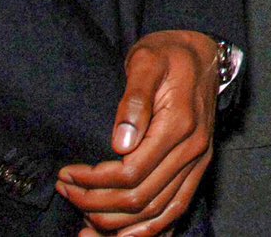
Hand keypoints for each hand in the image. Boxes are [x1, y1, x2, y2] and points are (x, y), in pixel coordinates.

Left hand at [55, 30, 218, 236]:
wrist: (203, 52)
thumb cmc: (168, 54)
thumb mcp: (146, 61)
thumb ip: (134, 99)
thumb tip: (119, 141)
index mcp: (179, 125)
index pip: (130, 172)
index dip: (93, 181)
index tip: (67, 174)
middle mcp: (193, 149)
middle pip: (140, 198)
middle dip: (96, 203)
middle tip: (67, 191)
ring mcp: (198, 162)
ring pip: (157, 213)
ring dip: (117, 225)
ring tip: (83, 221)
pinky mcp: (198, 168)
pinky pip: (176, 210)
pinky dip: (150, 231)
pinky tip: (122, 236)